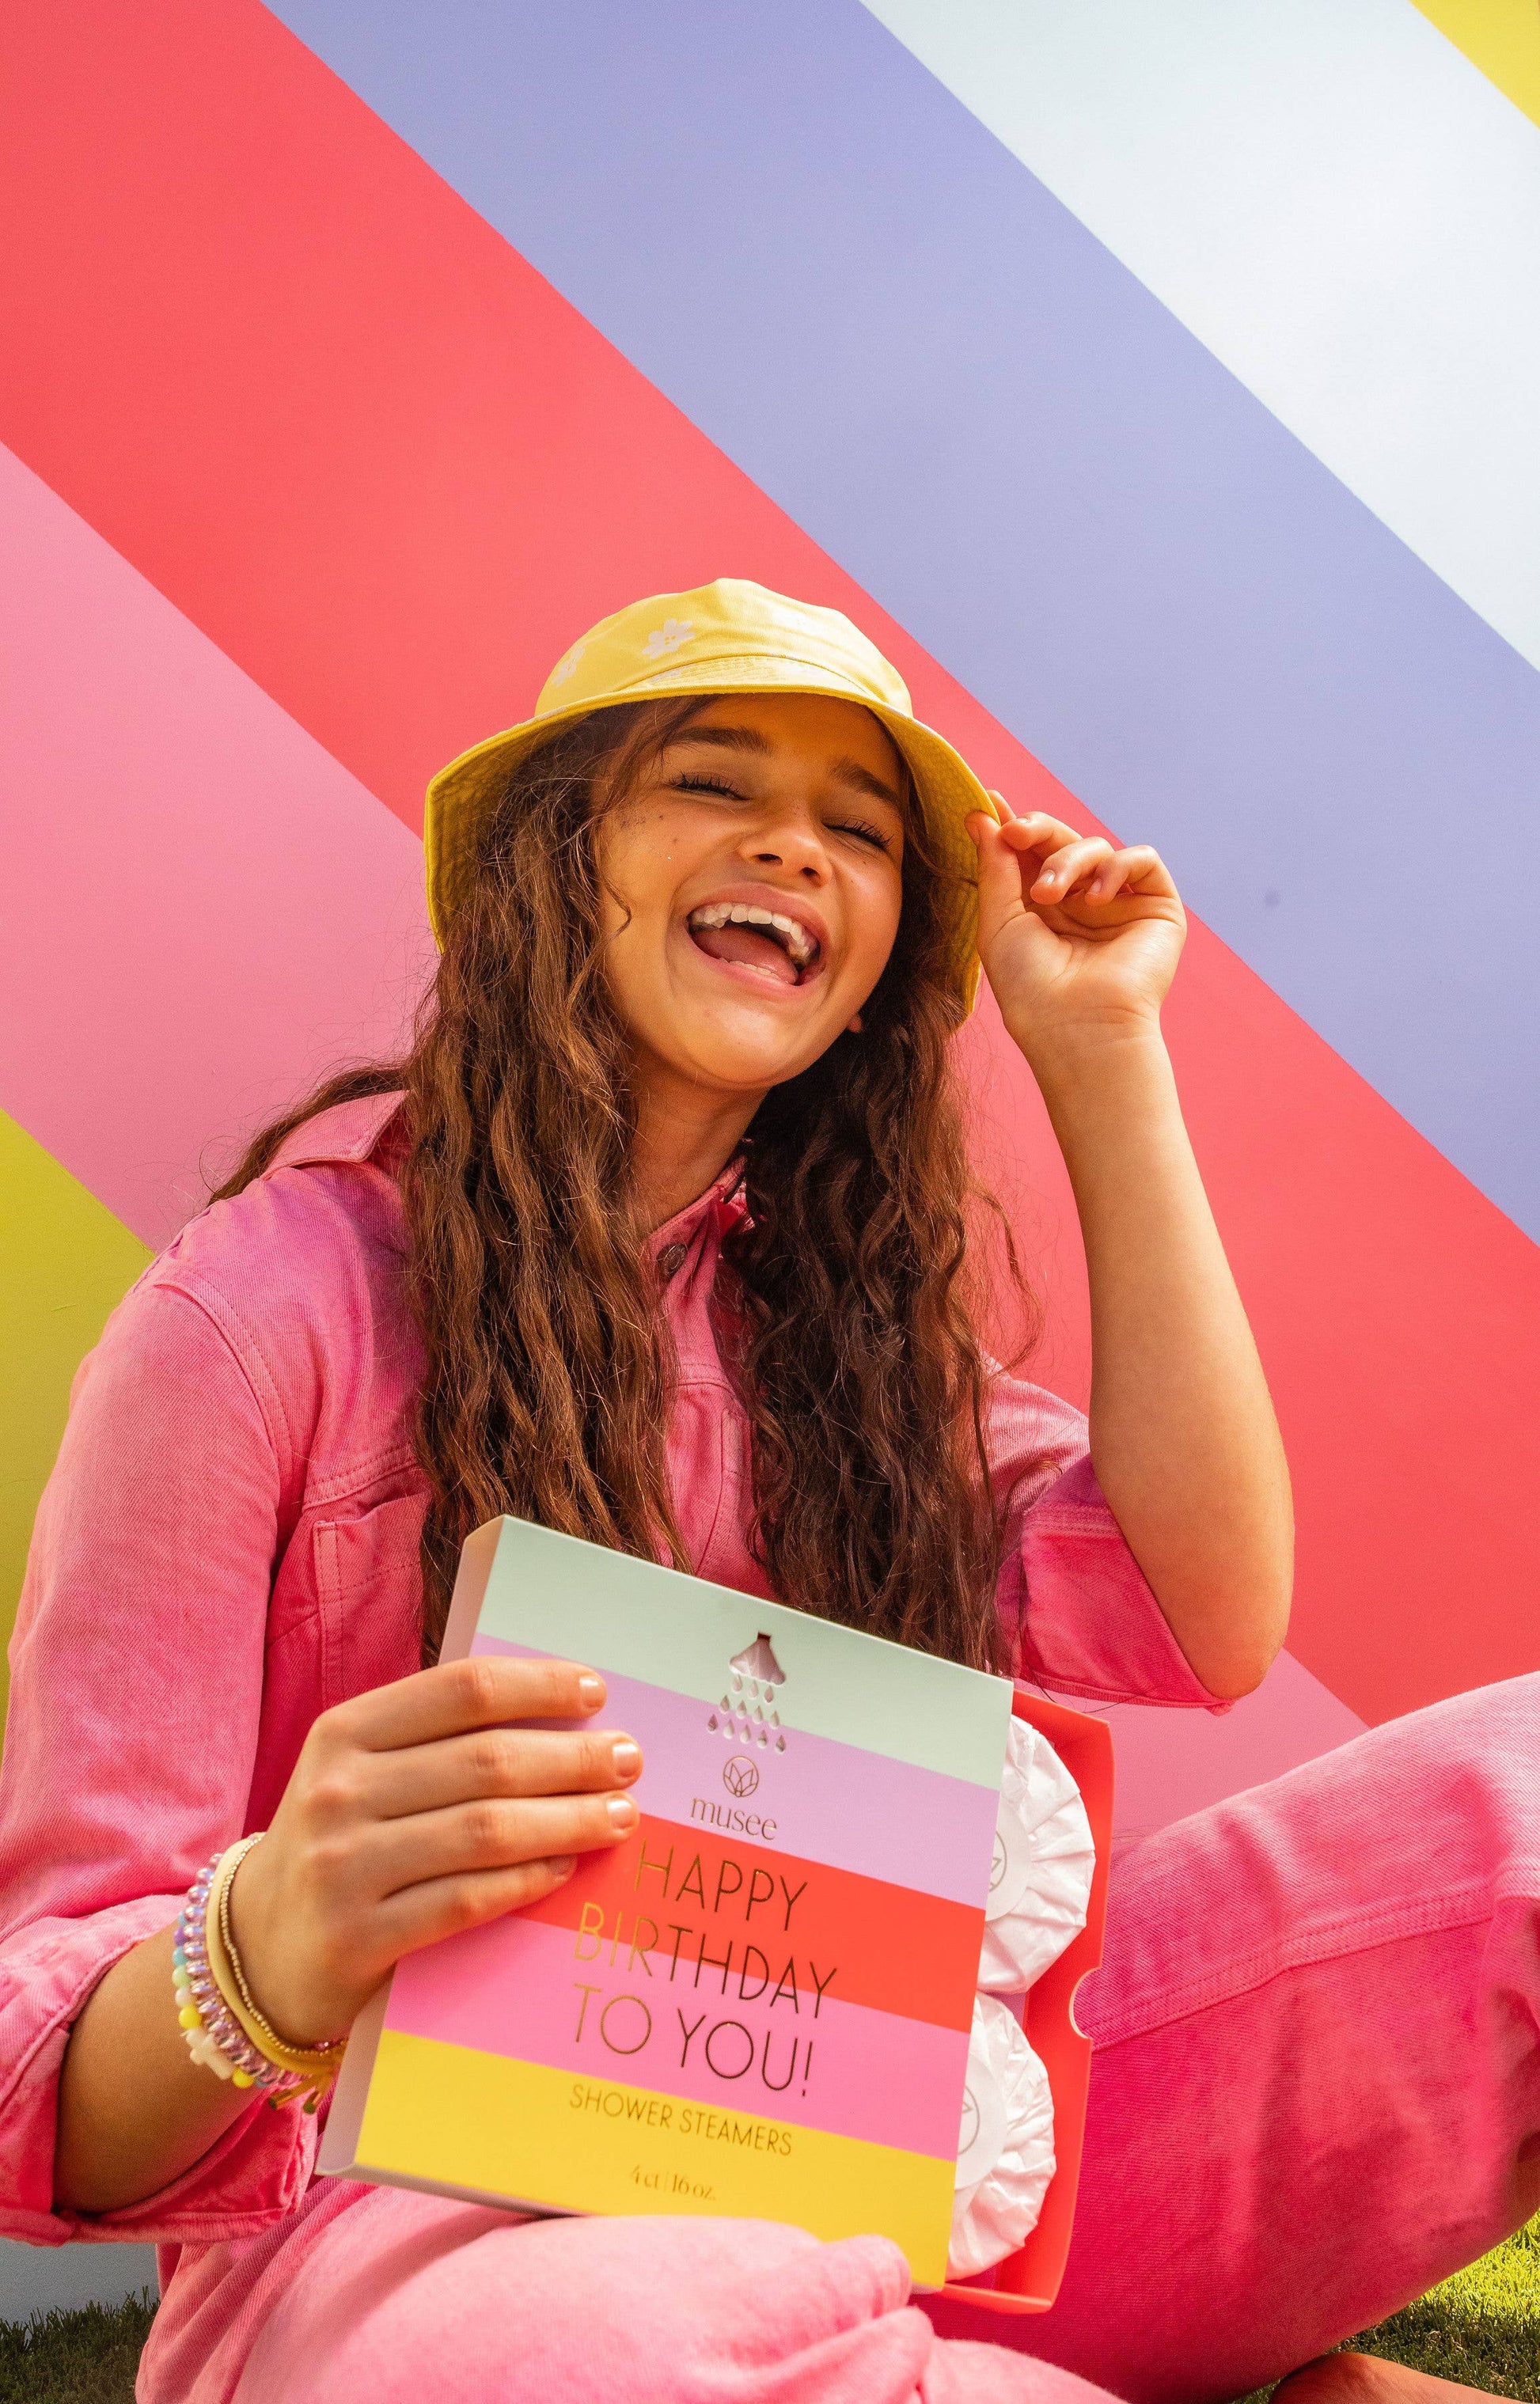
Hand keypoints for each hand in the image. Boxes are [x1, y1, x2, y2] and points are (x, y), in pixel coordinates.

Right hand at [227, 1656, 641, 2043]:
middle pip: (486, 1760)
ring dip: (567, 1819)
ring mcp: (344, 1866)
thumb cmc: (341, 1843)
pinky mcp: (359, 1937)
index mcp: (345, 1733)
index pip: (461, 1690)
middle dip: (572, 1757)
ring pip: (485, 1830)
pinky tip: (565, 1866)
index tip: (597, 1692)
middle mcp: (339, 1791)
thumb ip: (438, 1742)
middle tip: (628, 1760)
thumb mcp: (363, 1774)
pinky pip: (467, 1899)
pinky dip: (527, 1879)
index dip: (539, 1686)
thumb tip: (562, 1720)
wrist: (257, 1949)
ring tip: (618, 1815)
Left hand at [967, 796, 1185, 1060]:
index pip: (1030, 854)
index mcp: (1041, 908)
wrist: (1078, 1028)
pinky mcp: (1156, 908)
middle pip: (1062, 840)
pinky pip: (1142, 859)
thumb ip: (995, 866)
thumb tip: (983, 815)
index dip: (1013, 827)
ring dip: (1069, 860)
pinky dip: (1117, 866)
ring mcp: (1119, 905)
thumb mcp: (999, 921)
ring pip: (1096, 847)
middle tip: (1016, 833)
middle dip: (1037, 831)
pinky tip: (1097, 896)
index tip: (990, 803)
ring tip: (1050, 895)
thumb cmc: (1031, 988)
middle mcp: (1080, 903)